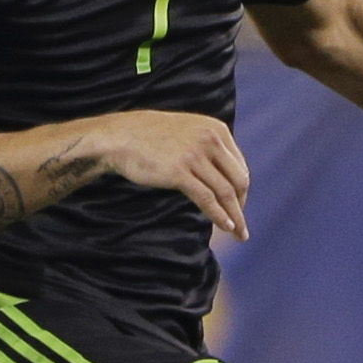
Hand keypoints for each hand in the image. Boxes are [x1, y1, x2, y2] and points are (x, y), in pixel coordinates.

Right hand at [91, 110, 251, 239]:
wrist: (120, 136)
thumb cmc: (151, 138)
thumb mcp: (188, 132)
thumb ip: (208, 147)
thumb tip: (222, 174)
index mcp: (217, 129)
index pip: (239, 166)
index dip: (241, 190)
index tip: (238, 206)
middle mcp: (210, 140)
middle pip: (238, 180)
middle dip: (241, 205)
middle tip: (240, 225)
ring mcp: (195, 156)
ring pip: (225, 192)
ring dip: (235, 216)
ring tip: (239, 234)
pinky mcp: (179, 172)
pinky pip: (207, 198)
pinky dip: (219, 215)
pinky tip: (226, 226)